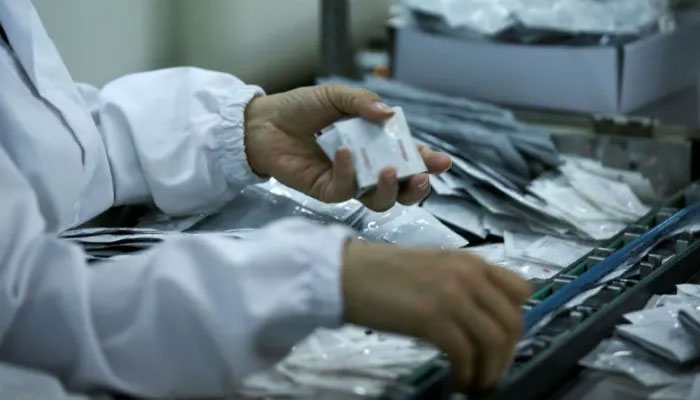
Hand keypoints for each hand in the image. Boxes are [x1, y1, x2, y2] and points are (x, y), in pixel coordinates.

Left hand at [244, 84, 450, 210]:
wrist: (264, 123)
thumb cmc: (301, 108)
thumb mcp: (337, 96)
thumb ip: (363, 102)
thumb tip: (390, 114)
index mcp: (376, 144)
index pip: (408, 157)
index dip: (426, 161)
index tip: (441, 162)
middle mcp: (367, 167)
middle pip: (401, 188)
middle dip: (417, 187)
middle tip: (422, 177)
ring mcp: (349, 182)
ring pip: (379, 200)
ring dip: (390, 189)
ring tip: (390, 172)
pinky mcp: (327, 191)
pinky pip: (346, 190)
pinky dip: (349, 172)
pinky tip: (344, 153)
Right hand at [341, 240, 530, 390]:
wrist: (348, 273)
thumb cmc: (382, 271)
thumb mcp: (433, 266)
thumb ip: (461, 282)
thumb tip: (480, 316)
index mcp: (470, 261)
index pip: (520, 290)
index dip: (515, 320)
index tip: (501, 340)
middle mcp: (469, 275)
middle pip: (512, 321)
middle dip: (506, 353)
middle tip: (490, 370)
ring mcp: (453, 296)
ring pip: (494, 341)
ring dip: (490, 369)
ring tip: (476, 382)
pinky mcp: (433, 318)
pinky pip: (465, 354)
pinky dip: (466, 373)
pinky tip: (457, 380)